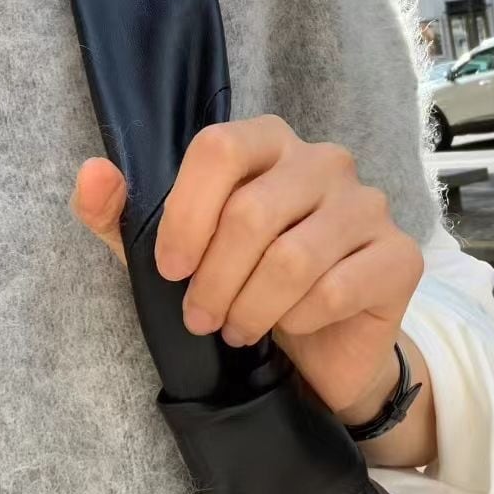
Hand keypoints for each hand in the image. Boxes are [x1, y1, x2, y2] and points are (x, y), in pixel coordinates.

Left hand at [70, 115, 424, 422]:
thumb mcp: (170, 254)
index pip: (218, 148)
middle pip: (251, 212)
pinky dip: (297, 320)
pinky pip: (334, 289)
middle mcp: (324, 160)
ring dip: (251, 307)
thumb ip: (121, 215)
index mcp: (268, 141)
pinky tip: (291, 327)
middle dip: (214, 280)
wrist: (319, 352)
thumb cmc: (241, 287)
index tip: (169, 271)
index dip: (185, 215)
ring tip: (238, 328)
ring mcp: (368, 205)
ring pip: (292, 257)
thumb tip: (93, 174)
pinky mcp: (399, 256)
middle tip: (202, 318)